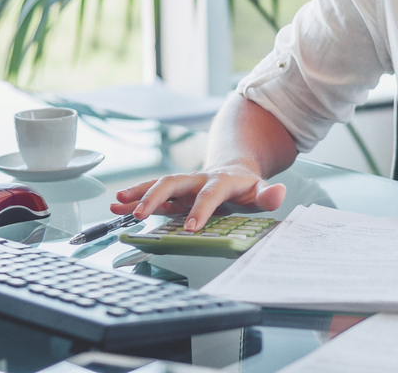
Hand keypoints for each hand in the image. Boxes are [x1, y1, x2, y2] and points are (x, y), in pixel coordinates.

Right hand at [111, 165, 286, 231]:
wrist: (233, 169)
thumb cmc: (246, 186)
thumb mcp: (261, 190)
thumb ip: (269, 194)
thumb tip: (279, 193)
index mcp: (221, 181)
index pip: (210, 193)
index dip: (201, 209)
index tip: (191, 227)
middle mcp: (198, 179)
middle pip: (174, 182)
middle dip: (155, 196)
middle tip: (140, 214)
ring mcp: (184, 185)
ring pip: (158, 184)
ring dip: (138, 194)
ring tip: (118, 203)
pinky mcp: (174, 192)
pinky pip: (152, 193)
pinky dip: (134, 199)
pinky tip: (118, 206)